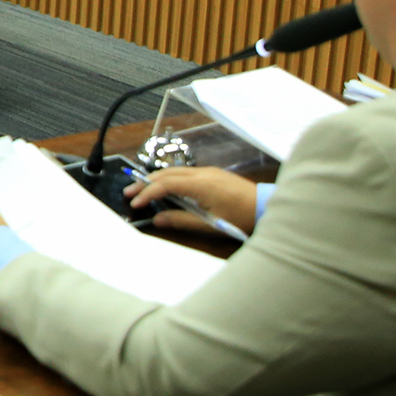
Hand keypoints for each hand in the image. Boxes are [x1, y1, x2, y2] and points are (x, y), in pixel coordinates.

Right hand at [127, 167, 258, 234]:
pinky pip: (185, 172)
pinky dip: (169, 178)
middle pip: (167, 173)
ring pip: (175, 170)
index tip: (135, 203)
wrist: (266, 206)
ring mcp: (208, 171)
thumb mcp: (210, 224)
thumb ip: (181, 221)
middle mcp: (203, 173)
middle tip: (129, 191)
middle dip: (145, 181)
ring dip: (156, 178)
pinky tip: (165, 186)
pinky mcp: (213, 174)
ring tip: (141, 188)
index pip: (166, 185)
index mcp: (201, 184)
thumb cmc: (240, 217)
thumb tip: (158, 219)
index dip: (148, 193)